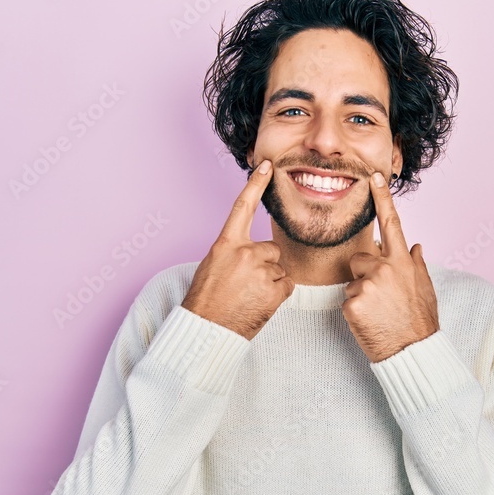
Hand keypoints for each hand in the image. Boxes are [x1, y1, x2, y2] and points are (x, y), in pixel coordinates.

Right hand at [181, 159, 293, 339]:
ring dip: (269, 281)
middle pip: (271, 249)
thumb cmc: (207, 299)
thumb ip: (234, 252)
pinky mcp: (275, 290)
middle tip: (245, 284)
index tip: (267, 166)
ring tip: (249, 296)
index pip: (243, 207)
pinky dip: (277, 295)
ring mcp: (261, 271)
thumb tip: (254, 253)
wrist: (206, 329)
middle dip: (264, 265)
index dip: (256, 185)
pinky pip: (286, 285)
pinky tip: (259, 303)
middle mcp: (245, 253)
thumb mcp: (213, 265)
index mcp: (226, 244)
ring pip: (279, 269)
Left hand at [342, 172, 439, 362]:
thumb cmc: (419, 320)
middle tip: (380, 298)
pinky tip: (369, 321)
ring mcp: (368, 284)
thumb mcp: (424, 288)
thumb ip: (416, 265)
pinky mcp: (353, 302)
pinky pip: (346, 300)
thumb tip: (416, 247)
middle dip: (364, 275)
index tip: (374, 176)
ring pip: (352, 281)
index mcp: (402, 261)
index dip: (382, 198)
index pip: (392, 223)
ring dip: (359, 294)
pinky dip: (354, 311)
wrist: (412, 350)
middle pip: (359, 259)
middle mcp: (386, 267)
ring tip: (377, 311)